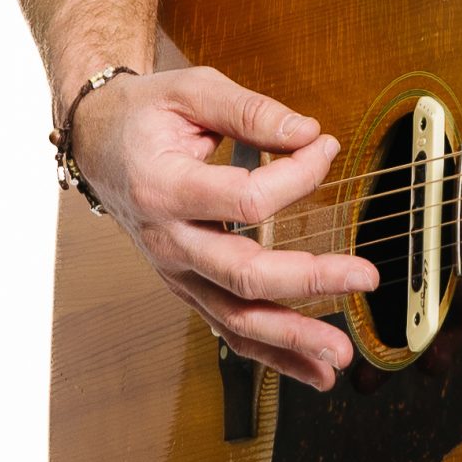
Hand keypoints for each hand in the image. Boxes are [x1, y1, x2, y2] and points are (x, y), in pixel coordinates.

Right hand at [68, 67, 376, 388]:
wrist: (97, 142)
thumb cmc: (144, 115)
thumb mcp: (192, 91)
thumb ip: (251, 111)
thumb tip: (308, 133)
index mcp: (164, 188)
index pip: (246, 199)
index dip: (298, 175)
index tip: (326, 147)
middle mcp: (168, 240)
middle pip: (243, 273)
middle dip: (309, 279)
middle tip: (364, 277)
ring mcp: (176, 270)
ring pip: (235, 318)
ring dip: (292, 340)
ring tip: (341, 355)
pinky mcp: (187, 285)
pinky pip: (228, 328)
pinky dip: (272, 355)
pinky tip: (313, 371)